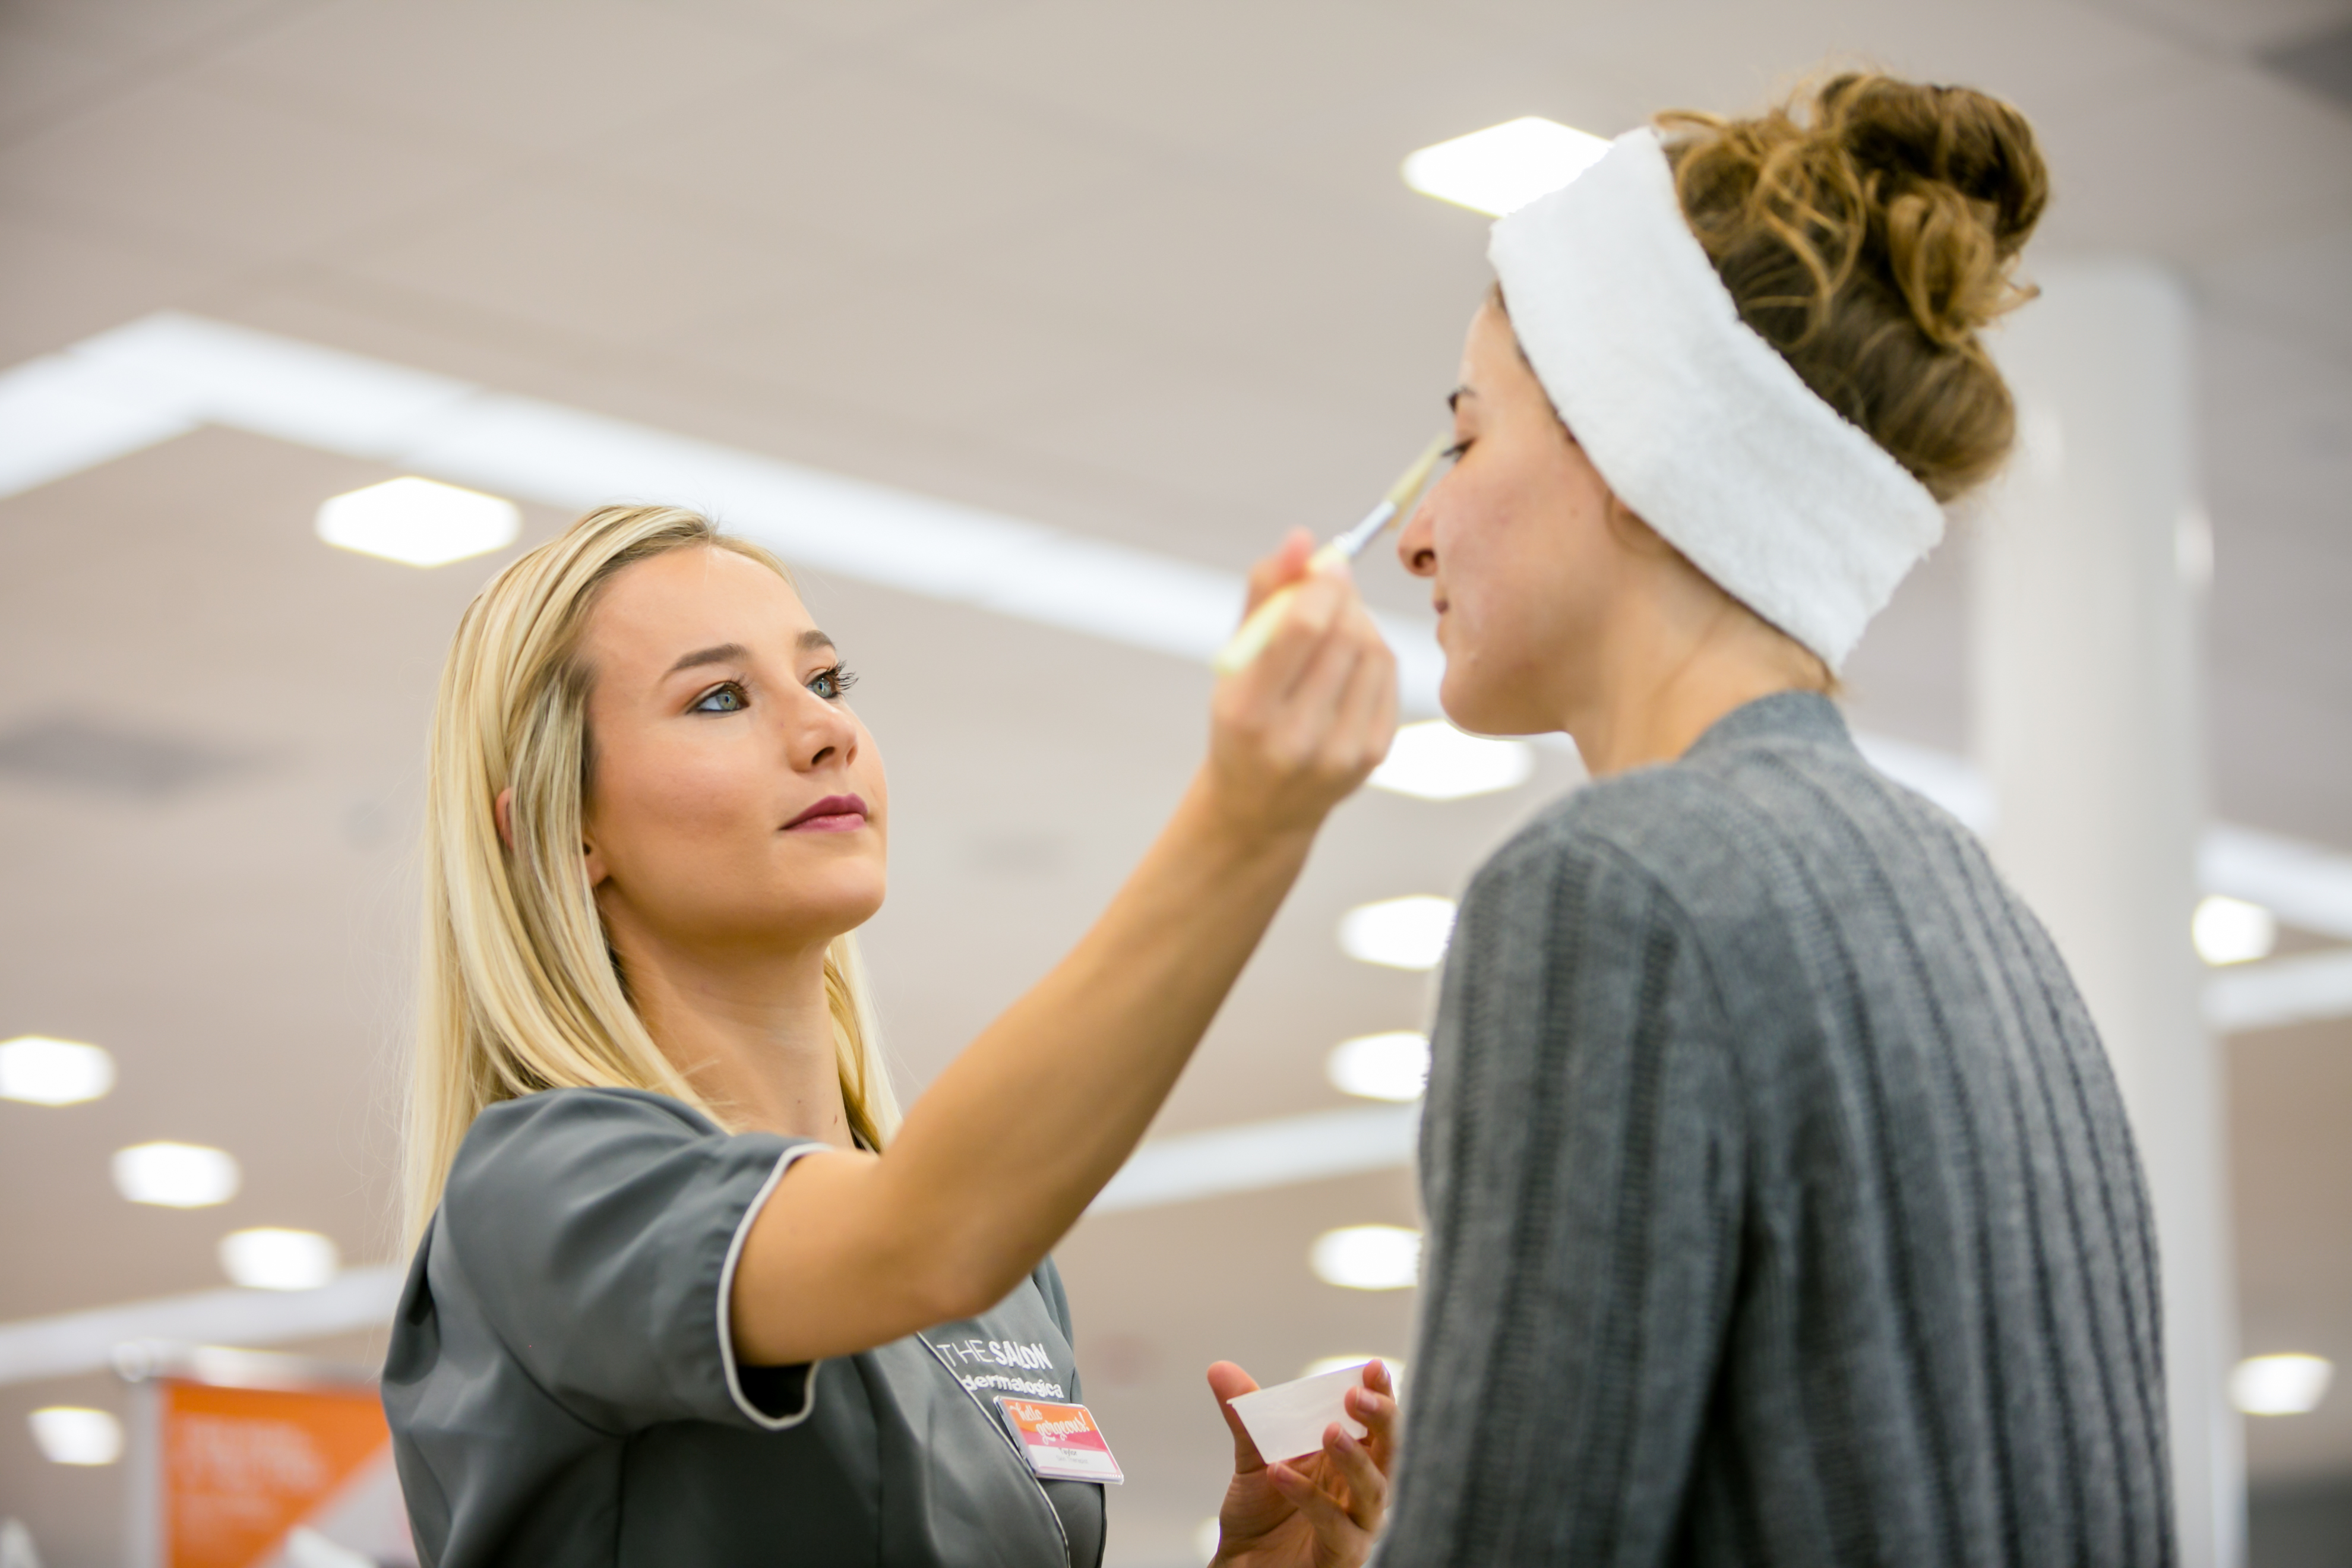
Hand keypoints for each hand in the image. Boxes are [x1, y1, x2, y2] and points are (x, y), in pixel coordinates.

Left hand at [1201, 1359, 1397, 1567]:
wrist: (1243, 1567)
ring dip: (1353, 1459)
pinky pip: (1334, 1525)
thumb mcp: (1253, 1457)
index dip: (1381, 1395)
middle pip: (1391, 1452)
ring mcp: (1358, 1525)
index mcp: (1352, 1459)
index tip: (1371, 1367)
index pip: (1378, 1423)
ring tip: (1329, 1431)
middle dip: (1380, 1420)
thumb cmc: (1262, 1513)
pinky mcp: (1342, 1555)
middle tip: (1357, 1395)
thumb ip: (1246, 1415)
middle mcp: (1362, 1490)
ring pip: (1373, 1490)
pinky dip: (1309, 1497)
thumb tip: (1219, 1369)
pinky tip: (1280, 1474)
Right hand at [1204, 530, 1397, 843]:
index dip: (1323, 585)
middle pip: (1344, 637)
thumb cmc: (1242, 720)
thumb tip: (1302, 538)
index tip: (1327, 566)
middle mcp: (1294, 738)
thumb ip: (1263, 594)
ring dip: (1361, 622)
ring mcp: (1339, 752)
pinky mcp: (1372, 756)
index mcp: (1246, 712)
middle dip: (1343, 599)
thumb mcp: (1235, 662)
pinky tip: (1351, 659)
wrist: (1260, 809)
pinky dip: (1374, 653)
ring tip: (1336, 625)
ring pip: (1375, 652)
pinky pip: (1389, 678)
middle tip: (1333, 589)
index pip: (1301, 630)